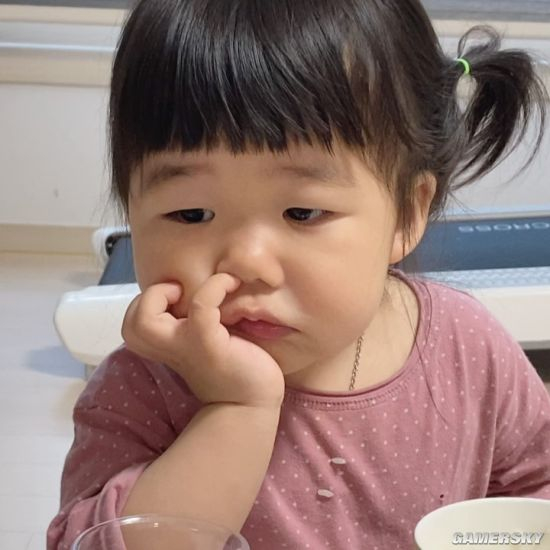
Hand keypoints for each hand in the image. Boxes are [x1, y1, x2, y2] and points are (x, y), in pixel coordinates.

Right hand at [122, 273, 284, 407]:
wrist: (252, 403)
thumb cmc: (237, 368)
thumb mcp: (208, 341)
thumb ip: (194, 323)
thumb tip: (199, 288)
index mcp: (168, 347)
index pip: (135, 323)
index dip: (150, 302)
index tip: (179, 296)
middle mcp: (170, 348)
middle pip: (131, 324)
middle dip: (147, 298)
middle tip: (180, 293)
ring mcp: (186, 346)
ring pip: (143, 320)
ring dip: (163, 292)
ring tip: (198, 289)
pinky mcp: (209, 343)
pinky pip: (201, 304)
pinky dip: (214, 286)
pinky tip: (232, 282)